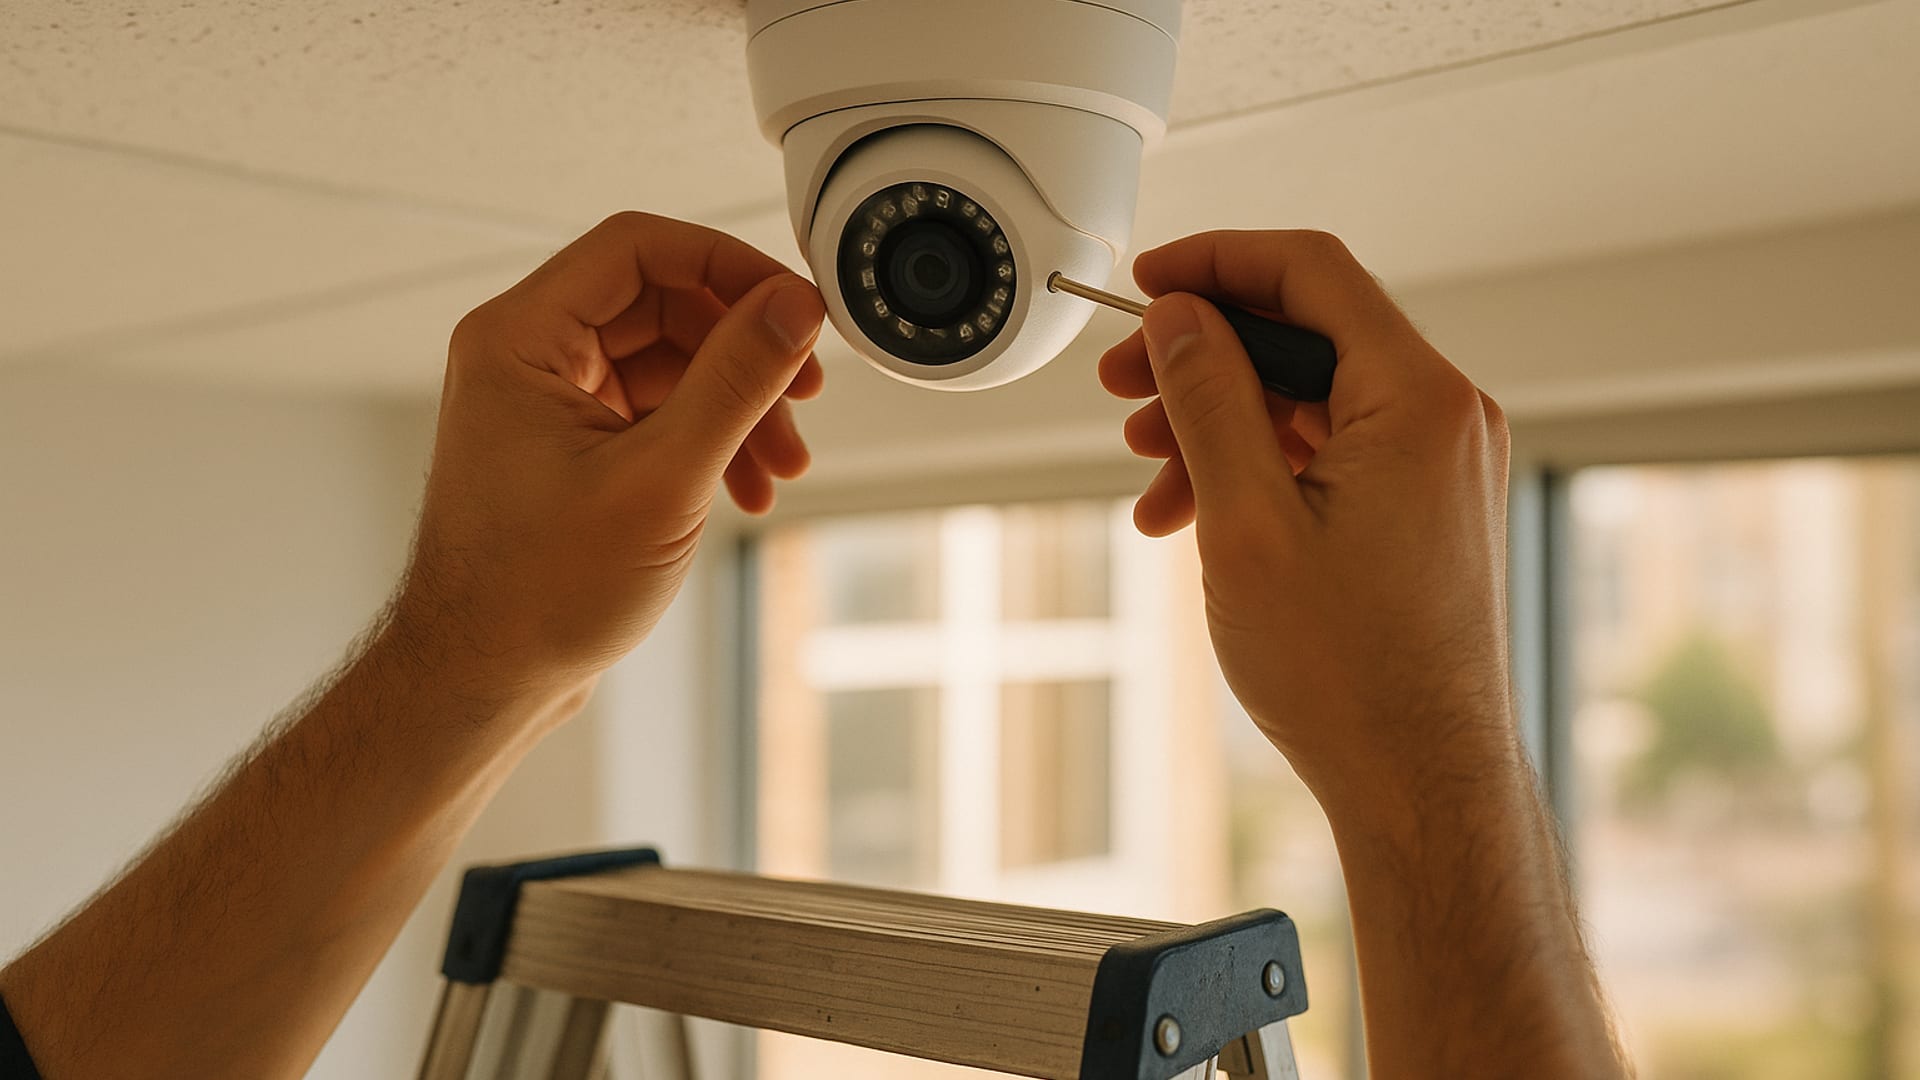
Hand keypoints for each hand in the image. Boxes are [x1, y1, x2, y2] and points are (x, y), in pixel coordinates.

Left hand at [397, 212, 825, 706]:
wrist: (482, 681)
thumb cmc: (533, 595)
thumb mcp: (661, 478)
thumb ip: (735, 380)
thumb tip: (791, 308)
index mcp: (520, 339)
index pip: (640, 248)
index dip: (729, 267)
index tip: (793, 306)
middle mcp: (525, 359)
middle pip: (662, 305)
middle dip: (743, 353)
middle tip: (802, 396)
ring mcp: (546, 404)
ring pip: (667, 364)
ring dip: (735, 406)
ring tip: (780, 466)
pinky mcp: (569, 449)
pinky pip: (654, 412)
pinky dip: (707, 442)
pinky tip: (745, 489)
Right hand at [1099, 230, 1513, 806]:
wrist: (1418, 782)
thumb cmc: (1352, 676)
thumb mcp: (1246, 521)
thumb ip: (1209, 398)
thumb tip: (1180, 318)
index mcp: (1418, 401)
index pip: (1311, 273)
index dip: (1215, 263)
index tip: (1147, 285)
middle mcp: (1446, 419)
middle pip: (1305, 335)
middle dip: (1202, 358)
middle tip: (1122, 389)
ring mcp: (1440, 467)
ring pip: (1309, 400)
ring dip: (1219, 423)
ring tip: (1150, 476)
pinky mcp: (1424, 509)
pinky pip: (1330, 454)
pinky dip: (1259, 469)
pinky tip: (1194, 515)